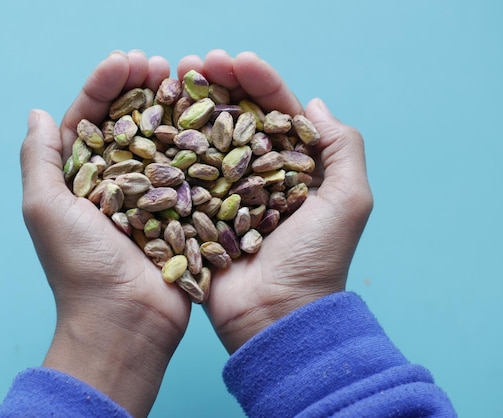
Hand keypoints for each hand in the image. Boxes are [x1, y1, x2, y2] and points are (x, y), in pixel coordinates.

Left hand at [21, 51, 189, 416]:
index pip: (91, 120)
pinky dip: (198, 144)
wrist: (126, 322)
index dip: (106, 87)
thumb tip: (36, 113)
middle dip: (142, 90)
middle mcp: (116, 183)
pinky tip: (210, 119)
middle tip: (160, 64)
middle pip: (130, 123)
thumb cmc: (80, 268)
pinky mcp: (181, 213)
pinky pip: (191, 172)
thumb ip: (39, 159)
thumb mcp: (45, 208)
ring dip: (172, 108)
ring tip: (185, 79)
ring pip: (162, 141)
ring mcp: (151, 197)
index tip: (126, 61)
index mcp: (80, 178)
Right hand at [177, 50, 373, 353]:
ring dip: (189, 109)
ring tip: (169, 80)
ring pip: (206, 141)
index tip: (235, 60)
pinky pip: (182, 176)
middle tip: (194, 62)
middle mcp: (257, 175)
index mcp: (293, 168)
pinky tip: (154, 124)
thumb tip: (315, 103)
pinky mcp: (196, 214)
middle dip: (217, 87)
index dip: (257, 83)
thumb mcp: (348, 200)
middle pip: (235, 120)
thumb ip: (342, 147)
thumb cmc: (316, 260)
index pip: (275, 113)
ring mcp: (224, 193)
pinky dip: (169, 149)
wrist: (275, 315)